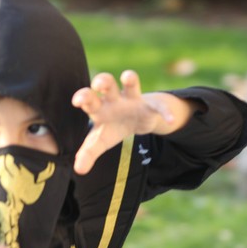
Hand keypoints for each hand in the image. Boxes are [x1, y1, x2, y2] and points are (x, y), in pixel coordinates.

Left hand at [72, 70, 187, 174]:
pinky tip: (169, 120)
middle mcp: (114, 99)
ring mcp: (133, 100)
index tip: (77, 101)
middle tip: (98, 85)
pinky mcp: (150, 106)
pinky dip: (165, 113)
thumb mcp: (100, 141)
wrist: (136, 119)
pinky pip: (159, 107)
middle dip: (103, 82)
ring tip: (128, 77)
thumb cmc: (112, 128)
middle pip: (107, 85)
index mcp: (99, 108)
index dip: (83, 97)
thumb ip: (88, 153)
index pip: (89, 100)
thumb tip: (78, 170)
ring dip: (130, 79)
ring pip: (131, 84)